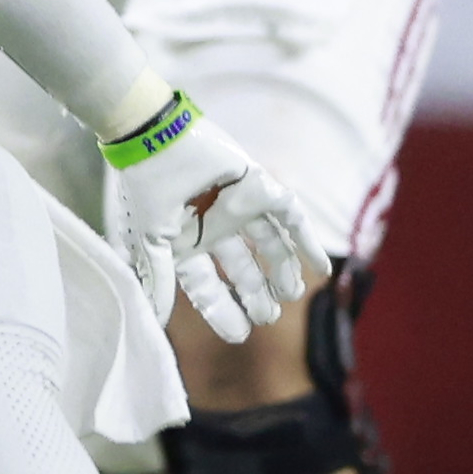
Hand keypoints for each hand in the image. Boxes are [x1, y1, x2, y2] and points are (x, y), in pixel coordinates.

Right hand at [99, 92, 318, 342]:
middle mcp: (216, 227)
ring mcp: (242, 209)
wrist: (158, 139)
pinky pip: (293, 222)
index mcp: (186, 241)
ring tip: (291, 295)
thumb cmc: (149, 188)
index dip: (222, 309)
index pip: (206, 283)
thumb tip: (155, 321)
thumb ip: (158, 279)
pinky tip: (324, 269)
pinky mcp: (263, 190)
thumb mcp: (152, 239)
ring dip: (283, 273)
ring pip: (270, 249)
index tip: (238, 334)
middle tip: (267, 318)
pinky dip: (308, 245)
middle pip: (243, 269)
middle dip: (255, 294)